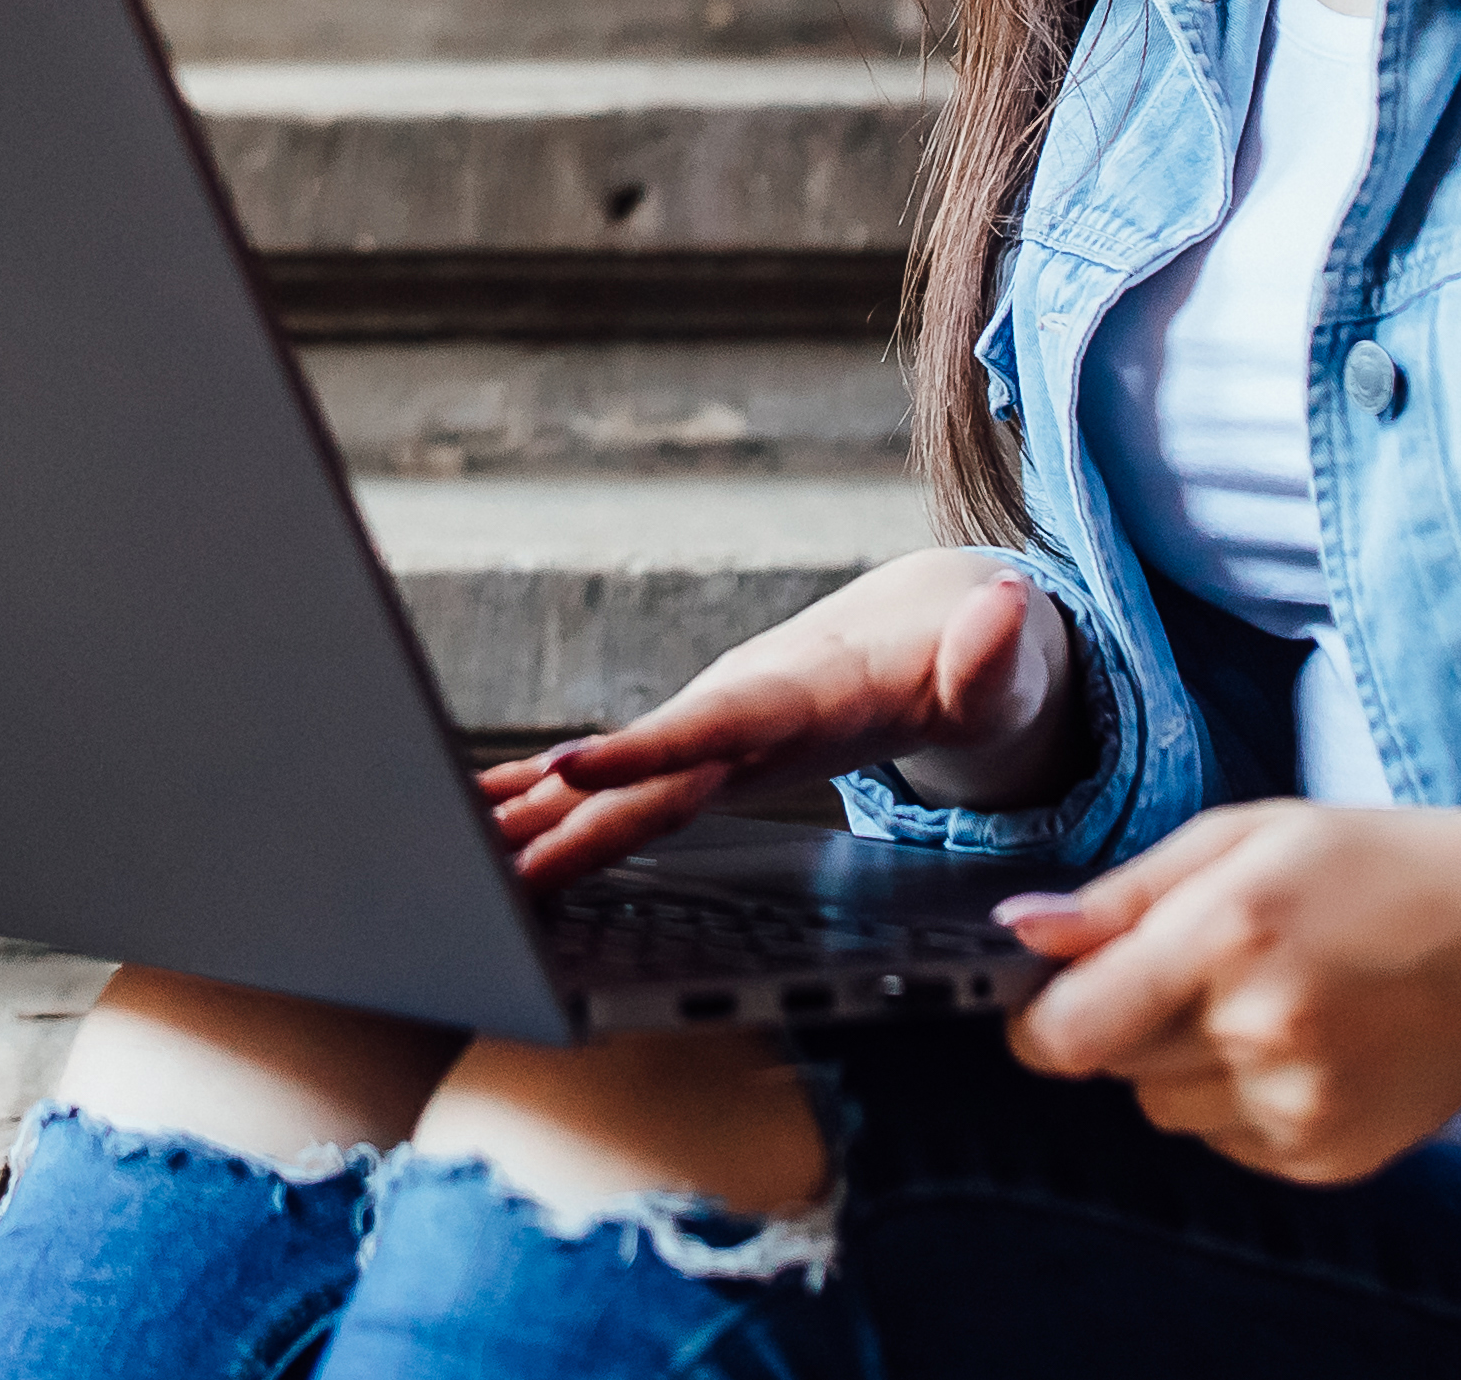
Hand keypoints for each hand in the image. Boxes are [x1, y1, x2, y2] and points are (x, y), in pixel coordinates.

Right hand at [474, 551, 1071, 886]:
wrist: (947, 623)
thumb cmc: (984, 653)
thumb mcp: (1010, 657)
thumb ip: (1000, 649)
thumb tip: (1006, 611)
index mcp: (804, 692)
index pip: (716, 721)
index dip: (647, 749)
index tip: (567, 769)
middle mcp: (743, 709)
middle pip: (641, 768)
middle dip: (555, 811)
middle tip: (468, 850)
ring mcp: (720, 735)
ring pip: (616, 784)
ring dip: (532, 816)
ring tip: (450, 849)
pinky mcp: (714, 760)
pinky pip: (626, 792)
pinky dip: (555, 811)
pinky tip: (494, 833)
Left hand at [999, 802, 1460, 1185]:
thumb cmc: (1375, 868)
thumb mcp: (1244, 836)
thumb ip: (1122, 893)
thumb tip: (1018, 932)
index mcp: (1228, 935)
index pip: (1067, 1030)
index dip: (1035, 1019)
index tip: (1043, 996)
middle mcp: (1260, 1032)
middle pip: (1109, 1064)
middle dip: (1122, 1019)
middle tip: (1195, 967)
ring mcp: (1298, 1107)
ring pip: (1162, 1107)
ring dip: (1180, 1062)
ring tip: (1262, 999)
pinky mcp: (1326, 1158)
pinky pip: (1223, 1139)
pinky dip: (1236, 1098)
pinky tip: (1302, 1043)